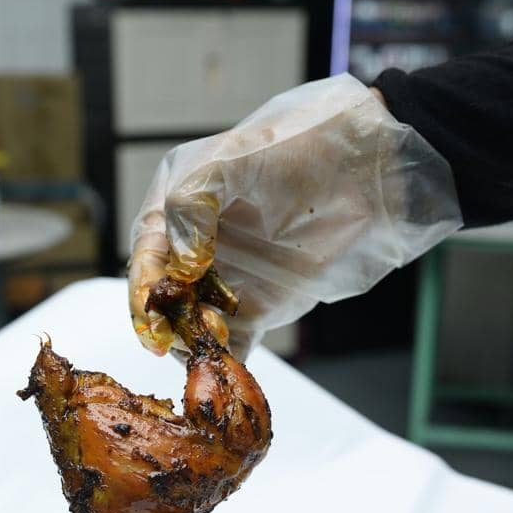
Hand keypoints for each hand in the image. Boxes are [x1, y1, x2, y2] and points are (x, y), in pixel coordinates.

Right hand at [128, 73, 460, 359]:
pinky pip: (230, 345)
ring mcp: (223, 280)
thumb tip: (180, 263)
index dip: (144, 280)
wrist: (367, 169)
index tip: (157, 300)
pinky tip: (226, 366)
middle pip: (161, 294)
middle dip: (163, 319)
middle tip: (175, 337)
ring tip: (214, 338)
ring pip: (189, 323)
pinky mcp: (254, 310)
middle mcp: (194, 247)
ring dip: (193, 340)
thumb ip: (194, 201)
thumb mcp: (240, 157)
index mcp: (178, 204)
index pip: (147, 249)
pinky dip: (224, 361)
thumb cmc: (304, 146)